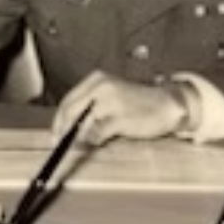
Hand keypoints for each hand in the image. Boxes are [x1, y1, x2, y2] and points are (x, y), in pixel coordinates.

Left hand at [52, 70, 188, 146]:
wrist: (168, 104)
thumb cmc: (139, 104)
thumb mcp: (110, 100)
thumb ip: (89, 110)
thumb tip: (66, 129)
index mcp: (97, 80)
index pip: (68, 101)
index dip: (59, 121)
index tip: (56, 135)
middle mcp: (101, 86)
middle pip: (70, 111)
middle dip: (64, 130)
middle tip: (63, 144)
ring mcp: (111, 101)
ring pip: (82, 124)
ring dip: (80, 137)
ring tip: (87, 142)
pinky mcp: (120, 117)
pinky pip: (97, 133)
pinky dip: (94, 141)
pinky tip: (100, 141)